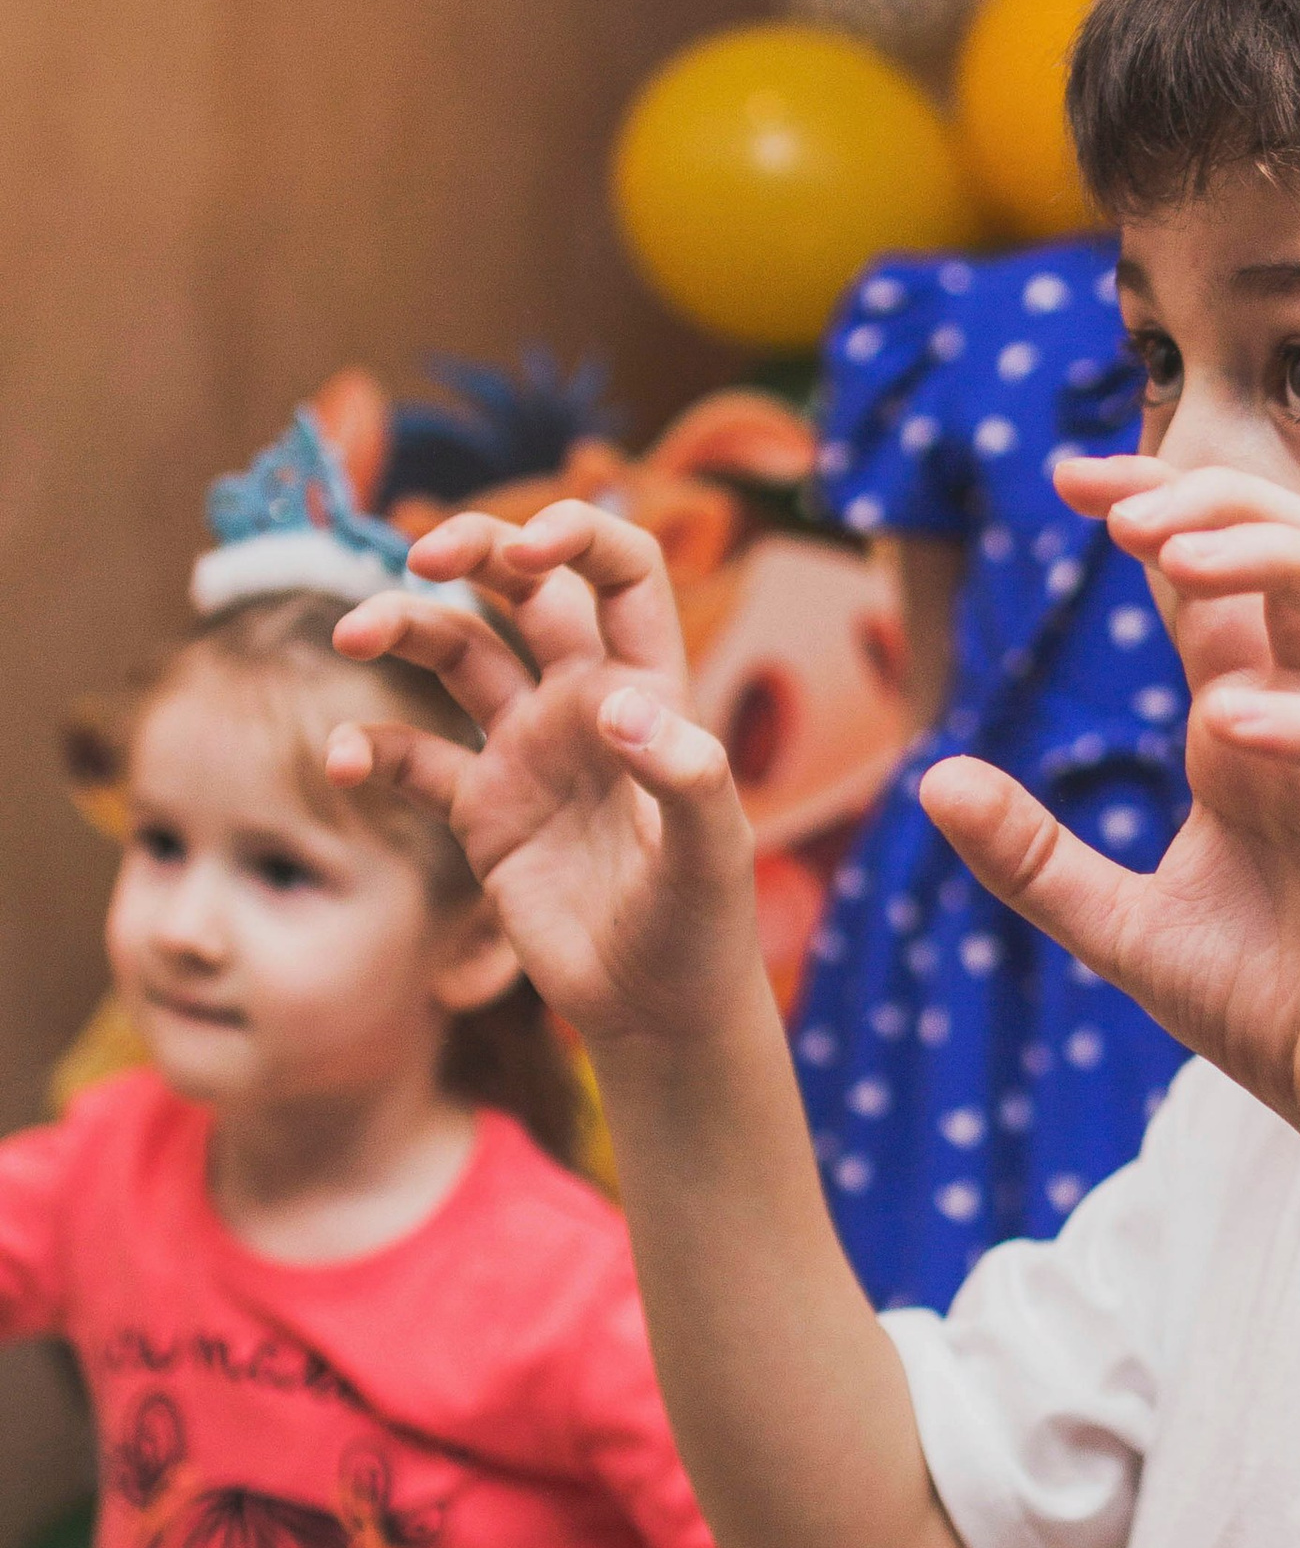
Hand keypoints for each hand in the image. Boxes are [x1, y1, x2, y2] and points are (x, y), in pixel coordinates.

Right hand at [327, 505, 758, 1046]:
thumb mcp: (710, 854)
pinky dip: (370, 748)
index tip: (529, 547)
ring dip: (402, 629)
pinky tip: (340, 763)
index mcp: (647, 690)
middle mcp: (582, 705)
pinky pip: (411, 757)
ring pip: (456, 655)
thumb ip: (684, 776)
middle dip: (474, 551)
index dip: (578, 534)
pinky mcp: (482, 811)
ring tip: (350, 638)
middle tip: (421, 553)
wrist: (659, 1013)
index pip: (621, 573)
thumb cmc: (702, 929)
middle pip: (523, 592)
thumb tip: (624, 709)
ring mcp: (527, 752)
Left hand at [921, 458, 1299, 1198]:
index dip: (1159, 509)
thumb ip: (1032, 857)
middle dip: (1222, 505)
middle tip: (1120, 510)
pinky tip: (1230, 724)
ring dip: (1284, 564)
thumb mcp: (1121, 929)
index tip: (1066, 480)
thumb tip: (929, 780)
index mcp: (1261, 731)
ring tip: (1180, 559)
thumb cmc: (1278, 1011)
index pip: (1223, 580)